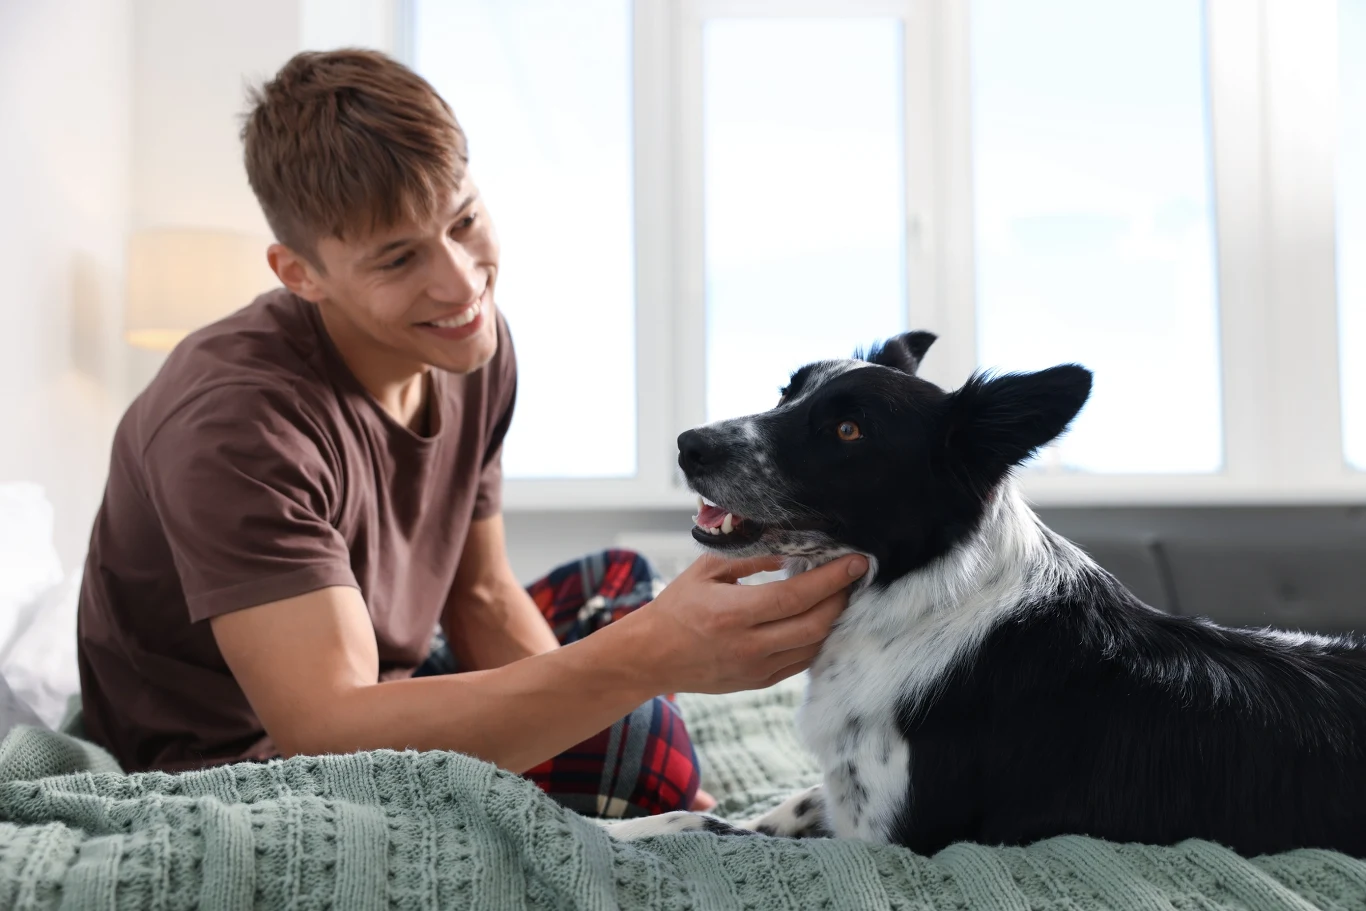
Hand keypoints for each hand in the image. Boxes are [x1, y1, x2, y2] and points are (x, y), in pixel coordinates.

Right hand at [616, 552, 868, 696]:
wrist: (651, 657)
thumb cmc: (676, 608)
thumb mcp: (706, 571)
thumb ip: (748, 557)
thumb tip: (789, 547)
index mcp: (733, 613)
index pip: (796, 596)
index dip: (832, 579)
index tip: (856, 561)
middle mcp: (748, 646)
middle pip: (815, 624)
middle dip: (842, 598)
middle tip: (853, 576)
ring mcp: (756, 669)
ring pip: (813, 646)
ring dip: (834, 619)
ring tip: (840, 595)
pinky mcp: (759, 682)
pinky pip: (801, 662)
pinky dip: (817, 639)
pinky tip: (819, 619)